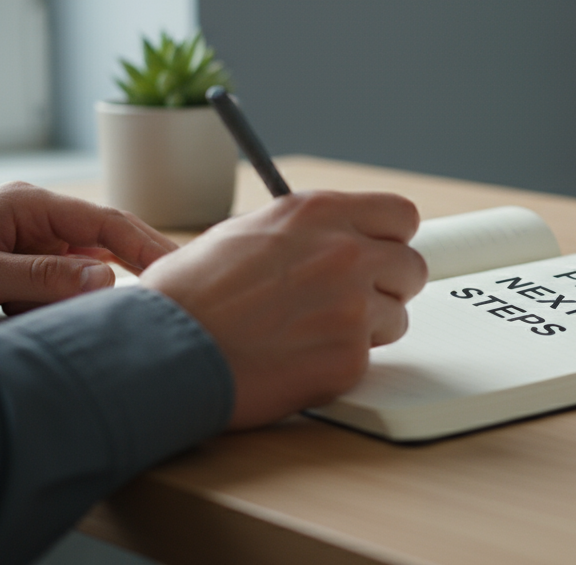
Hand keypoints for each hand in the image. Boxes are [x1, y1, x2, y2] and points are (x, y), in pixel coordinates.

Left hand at [0, 182, 178, 328]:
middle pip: (104, 247)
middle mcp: (36, 222)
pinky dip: (62, 310)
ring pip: (82, 275)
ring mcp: (28, 248)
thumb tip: (108, 278)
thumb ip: (41, 277)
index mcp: (30, 206)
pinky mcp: (18, 275)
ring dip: (88, 299)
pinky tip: (57, 326)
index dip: (148, 246)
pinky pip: (57, 292)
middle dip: (132, 275)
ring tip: (97, 323)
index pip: (108, 222)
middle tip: (165, 307)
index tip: (182, 273)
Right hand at [139, 190, 426, 428]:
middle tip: (352, 301)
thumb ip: (305, 232)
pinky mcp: (350, 356)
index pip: (401, 214)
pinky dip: (341, 363)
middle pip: (412, 266)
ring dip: (368, 328)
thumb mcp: (247, 233)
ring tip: (311, 333)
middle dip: (388, 285)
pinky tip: (298, 359)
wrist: (163, 352)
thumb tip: (336, 237)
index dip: (390, 238)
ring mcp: (353, 305)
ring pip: (398, 315)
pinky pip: (369, 358)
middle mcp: (344, 251)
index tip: (379, 252)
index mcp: (319, 212)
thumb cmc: (189, 297)